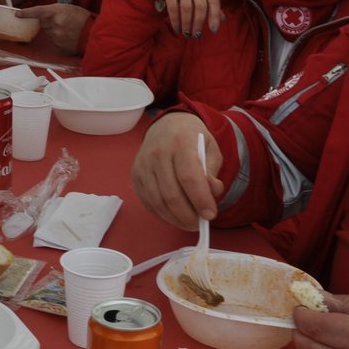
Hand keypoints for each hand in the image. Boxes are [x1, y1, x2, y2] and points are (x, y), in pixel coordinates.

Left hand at [13, 3, 91, 53]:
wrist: (93, 32)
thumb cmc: (83, 18)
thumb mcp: (68, 8)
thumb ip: (54, 11)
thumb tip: (42, 16)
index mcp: (56, 11)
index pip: (37, 11)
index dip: (26, 13)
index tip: (18, 14)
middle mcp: (55, 23)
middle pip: (42, 23)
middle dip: (48, 22)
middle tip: (61, 21)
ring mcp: (56, 35)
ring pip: (48, 32)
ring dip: (54, 30)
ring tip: (67, 29)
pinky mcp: (59, 45)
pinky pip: (53, 41)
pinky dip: (58, 38)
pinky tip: (68, 35)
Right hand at [130, 113, 221, 228]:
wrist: (167, 125)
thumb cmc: (192, 139)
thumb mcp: (211, 149)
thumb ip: (212, 172)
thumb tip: (211, 195)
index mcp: (181, 142)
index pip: (189, 177)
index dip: (200, 200)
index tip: (210, 215)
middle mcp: (158, 153)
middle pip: (171, 194)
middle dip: (188, 215)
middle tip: (200, 224)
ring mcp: (143, 164)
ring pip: (158, 201)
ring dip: (175, 219)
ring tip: (189, 223)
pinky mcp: (135, 175)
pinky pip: (147, 202)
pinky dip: (162, 215)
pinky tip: (174, 217)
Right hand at [152, 0, 220, 36]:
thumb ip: (210, 3)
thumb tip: (222, 20)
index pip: (213, 0)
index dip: (214, 17)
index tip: (214, 31)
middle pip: (200, 5)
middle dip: (199, 23)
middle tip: (196, 35)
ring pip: (186, 7)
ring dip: (187, 23)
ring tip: (186, 34)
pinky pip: (173, 6)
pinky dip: (175, 20)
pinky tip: (177, 28)